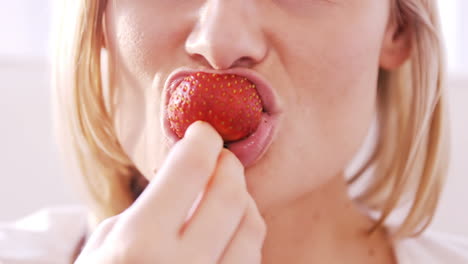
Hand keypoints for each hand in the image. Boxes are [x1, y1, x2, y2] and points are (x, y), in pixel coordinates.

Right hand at [75, 121, 265, 263]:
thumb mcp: (103, 248)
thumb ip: (145, 213)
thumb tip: (187, 182)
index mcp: (139, 246)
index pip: (190, 169)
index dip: (202, 141)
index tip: (204, 132)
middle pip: (231, 196)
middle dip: (229, 167)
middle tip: (220, 158)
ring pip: (252, 231)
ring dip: (244, 202)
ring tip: (227, 194)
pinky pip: (251, 262)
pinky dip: (244, 238)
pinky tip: (227, 233)